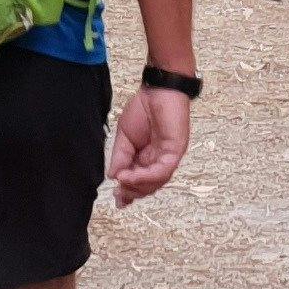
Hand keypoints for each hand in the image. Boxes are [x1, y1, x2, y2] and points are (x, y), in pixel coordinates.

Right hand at [109, 83, 192, 203]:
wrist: (158, 89)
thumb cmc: (144, 108)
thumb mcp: (124, 136)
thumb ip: (120, 157)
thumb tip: (113, 176)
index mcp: (147, 157)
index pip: (139, 180)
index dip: (128, 191)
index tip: (117, 199)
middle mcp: (159, 160)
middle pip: (148, 186)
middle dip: (132, 192)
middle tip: (119, 193)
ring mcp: (168, 157)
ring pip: (156, 182)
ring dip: (137, 186)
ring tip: (122, 183)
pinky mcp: (175, 152)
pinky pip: (161, 171)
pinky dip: (145, 176)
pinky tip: (131, 175)